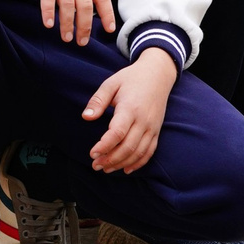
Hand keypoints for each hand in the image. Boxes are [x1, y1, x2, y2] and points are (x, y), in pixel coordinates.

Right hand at [0, 0, 116, 45]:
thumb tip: (87, 3)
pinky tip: (48, 24)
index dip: (107, 14)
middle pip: (85, 5)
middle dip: (85, 26)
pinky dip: (49, 11)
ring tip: (66, 38)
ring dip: (67, 24)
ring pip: (68, 4)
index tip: (109, 30)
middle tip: (81, 42)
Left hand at [84, 47, 177, 173]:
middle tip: (95, 165)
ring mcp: (152, 127)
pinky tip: (126, 169)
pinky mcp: (157, 131)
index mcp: (130, 108)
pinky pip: (149, 152)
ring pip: (138, 153)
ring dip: (122, 164)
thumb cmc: (131, 78)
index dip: (104, 146)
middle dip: (110, 159)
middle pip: (128, 147)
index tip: (92, 153)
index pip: (117, 133)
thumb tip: (86, 117)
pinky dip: (138, 163)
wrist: (158, 74)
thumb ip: (98, 100)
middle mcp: (143, 120)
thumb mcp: (111, 83)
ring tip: (106, 168)